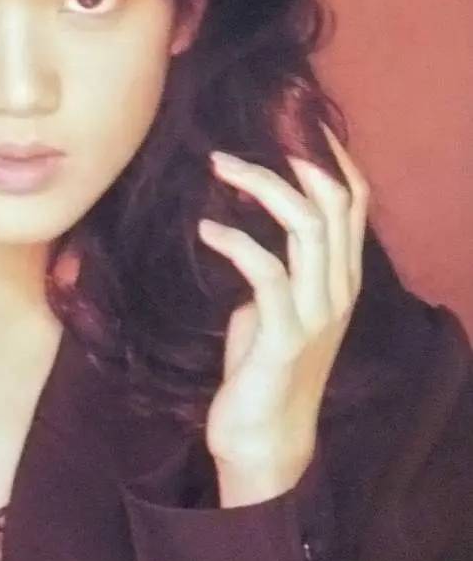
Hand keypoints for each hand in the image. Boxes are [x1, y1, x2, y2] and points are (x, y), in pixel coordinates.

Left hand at [197, 123, 368, 506]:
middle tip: (233, 143)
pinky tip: (207, 229)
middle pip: (332, 202)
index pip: (354, 201)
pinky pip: (267, 272)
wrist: (265, 439)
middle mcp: (340, 289)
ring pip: (306, 227)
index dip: (330, 156)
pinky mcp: (285, 336)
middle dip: (287, 159)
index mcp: (342, 278)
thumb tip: (237, 224)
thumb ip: (275, 266)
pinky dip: (236, 242)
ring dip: (259, 188)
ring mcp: (318, 313)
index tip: (292, 121)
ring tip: (217, 167)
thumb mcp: (274, 306)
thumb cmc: (262, 368)